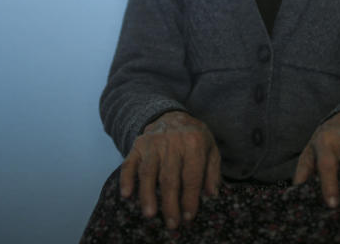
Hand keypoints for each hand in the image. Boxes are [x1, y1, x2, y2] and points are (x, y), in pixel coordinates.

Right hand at [119, 111, 220, 229]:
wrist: (171, 115)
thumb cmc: (194, 137)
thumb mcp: (210, 148)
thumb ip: (212, 171)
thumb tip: (211, 194)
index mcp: (194, 143)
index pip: (191, 176)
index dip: (190, 198)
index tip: (188, 217)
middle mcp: (172, 142)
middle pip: (169, 177)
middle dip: (170, 203)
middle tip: (172, 223)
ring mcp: (152, 143)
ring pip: (148, 172)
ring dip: (147, 195)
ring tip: (150, 214)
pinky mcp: (137, 145)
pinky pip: (129, 163)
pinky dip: (126, 179)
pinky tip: (126, 195)